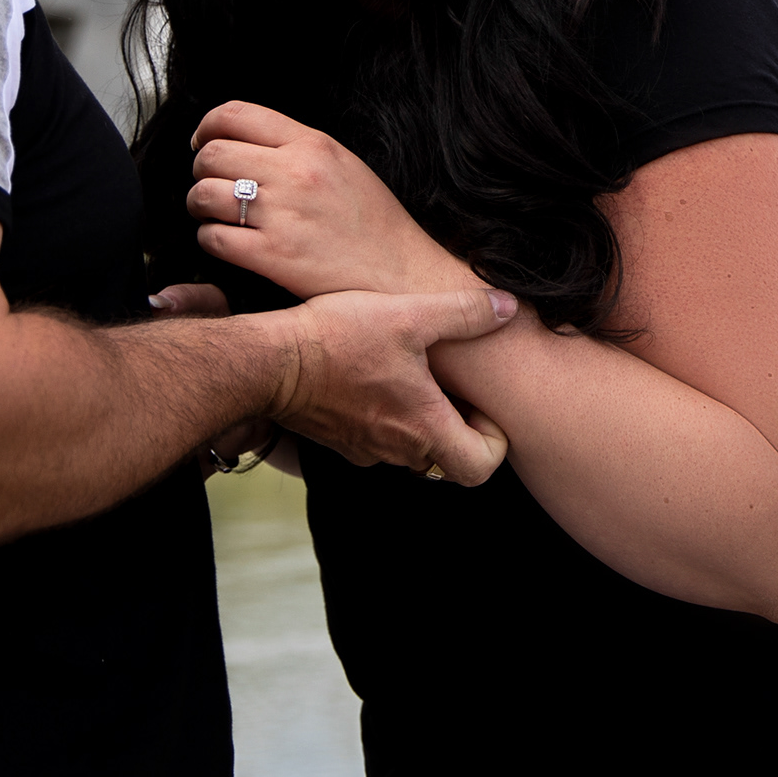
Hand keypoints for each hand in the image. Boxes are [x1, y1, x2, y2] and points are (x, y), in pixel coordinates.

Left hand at [188, 102, 472, 302]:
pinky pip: (213, 238)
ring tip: (211, 213)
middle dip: (200, 169)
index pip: (235, 114)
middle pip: (212, 154)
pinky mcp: (272, 256)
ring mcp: (282, 215)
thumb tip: (245, 141)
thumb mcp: (343, 164)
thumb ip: (298, 147)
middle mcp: (294, 174)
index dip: (207, 126)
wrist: (399, 273)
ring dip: (198, 204)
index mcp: (312, 145)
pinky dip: (209, 239)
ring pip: (204, 194)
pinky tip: (225, 242)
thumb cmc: (372, 223)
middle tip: (209, 183)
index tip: (203, 141)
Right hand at [257, 284, 516, 483]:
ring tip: (415, 374)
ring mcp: (365, 450)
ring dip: (422, 420)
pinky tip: (378, 376)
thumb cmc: (339, 340)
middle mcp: (397, 451)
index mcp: (423, 429)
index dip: (494, 440)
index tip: (480, 404)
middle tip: (452, 385)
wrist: (269, 362)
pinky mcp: (339, 441)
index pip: (480, 468)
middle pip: (448, 459)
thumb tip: (508, 307)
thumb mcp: (409, 315)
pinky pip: (379, 440)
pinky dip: (389, 417)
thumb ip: (463, 313)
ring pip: (412, 449)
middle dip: (459, 426)